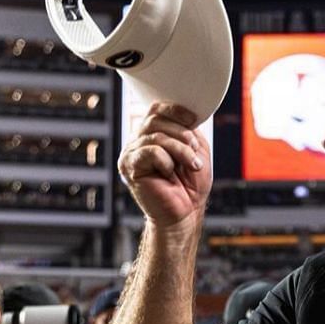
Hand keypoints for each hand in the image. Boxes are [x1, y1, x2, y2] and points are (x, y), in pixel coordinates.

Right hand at [118, 102, 210, 229]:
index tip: (193, 120)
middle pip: (155, 120)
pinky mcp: (129, 167)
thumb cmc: (190, 186)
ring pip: (156, 136)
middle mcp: (137, 142)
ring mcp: (131, 154)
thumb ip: (187, 130)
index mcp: (150, 136)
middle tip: (195, 151)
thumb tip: (184, 113)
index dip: (174, 110)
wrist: (184, 213)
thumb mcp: (195, 149)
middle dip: (182, 133)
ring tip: (193, 165)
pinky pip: (151, 151)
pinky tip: (169, 174)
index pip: (156, 110)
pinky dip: (166, 161)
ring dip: (181, 150)